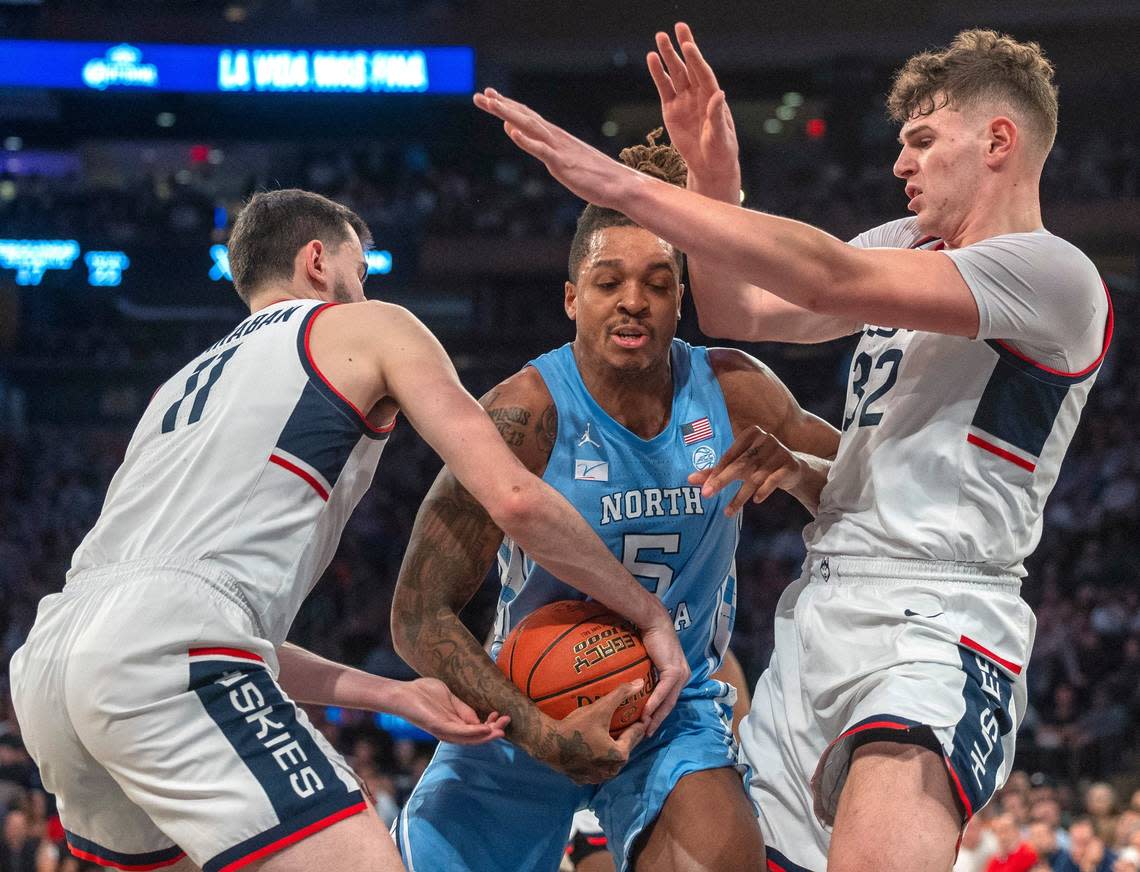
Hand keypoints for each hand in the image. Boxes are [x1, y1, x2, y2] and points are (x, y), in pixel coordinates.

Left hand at [392, 677, 509, 744]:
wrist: (403, 693)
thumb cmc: (423, 694)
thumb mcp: (450, 699)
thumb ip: (463, 709)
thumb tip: (480, 718)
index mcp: (454, 725)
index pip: (476, 730)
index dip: (491, 725)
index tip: (501, 715)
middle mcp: (450, 732)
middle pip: (476, 737)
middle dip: (493, 732)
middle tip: (506, 722)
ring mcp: (444, 731)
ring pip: (469, 739)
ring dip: (487, 736)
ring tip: (500, 730)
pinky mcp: (438, 727)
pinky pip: (458, 733)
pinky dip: (473, 733)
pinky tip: (485, 729)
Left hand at [473, 88, 637, 210]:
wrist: (620, 185)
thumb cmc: (594, 175)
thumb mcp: (560, 159)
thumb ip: (536, 144)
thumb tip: (513, 130)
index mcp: (555, 138)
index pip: (527, 117)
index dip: (507, 106)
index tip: (490, 96)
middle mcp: (555, 138)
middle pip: (524, 117)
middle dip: (501, 106)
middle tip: (479, 96)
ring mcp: (559, 150)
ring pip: (529, 128)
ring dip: (509, 115)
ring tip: (492, 104)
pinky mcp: (563, 164)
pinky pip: (542, 151)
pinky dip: (527, 140)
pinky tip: (512, 131)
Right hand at [539, 680, 647, 783]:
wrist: (547, 743)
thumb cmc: (576, 727)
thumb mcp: (600, 708)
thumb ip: (620, 694)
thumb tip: (639, 682)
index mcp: (619, 755)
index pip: (636, 736)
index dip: (640, 722)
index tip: (642, 713)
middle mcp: (610, 771)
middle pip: (625, 750)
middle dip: (627, 737)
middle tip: (627, 722)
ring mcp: (595, 777)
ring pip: (611, 762)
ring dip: (613, 750)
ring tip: (611, 735)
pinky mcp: (582, 779)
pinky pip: (596, 768)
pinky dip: (597, 760)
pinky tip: (594, 749)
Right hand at [637, 614, 688, 735]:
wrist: (654, 623)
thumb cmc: (650, 639)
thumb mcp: (652, 662)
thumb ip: (651, 675)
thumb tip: (638, 687)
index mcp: (680, 676)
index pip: (670, 700)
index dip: (660, 714)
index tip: (648, 725)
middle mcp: (683, 677)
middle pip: (671, 705)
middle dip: (659, 721)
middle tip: (646, 734)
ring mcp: (680, 675)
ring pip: (668, 702)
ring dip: (656, 717)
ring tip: (645, 728)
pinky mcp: (674, 671)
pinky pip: (663, 692)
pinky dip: (654, 703)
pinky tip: (645, 713)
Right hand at [647, 22, 739, 196]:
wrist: (709, 166)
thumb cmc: (721, 152)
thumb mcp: (721, 137)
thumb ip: (718, 116)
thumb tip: (719, 93)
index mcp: (713, 98)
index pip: (703, 74)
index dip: (696, 60)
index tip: (688, 45)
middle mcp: (698, 95)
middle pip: (690, 67)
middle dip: (684, 47)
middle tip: (678, 27)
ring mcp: (684, 101)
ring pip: (675, 74)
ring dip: (668, 56)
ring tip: (660, 37)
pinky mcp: (671, 110)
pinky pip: (664, 88)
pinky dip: (658, 74)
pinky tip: (652, 59)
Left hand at [690, 425, 802, 514]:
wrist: (793, 468)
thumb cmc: (760, 464)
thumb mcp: (739, 465)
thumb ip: (716, 471)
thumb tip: (690, 479)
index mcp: (750, 434)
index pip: (729, 455)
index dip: (716, 472)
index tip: (704, 488)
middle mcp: (765, 439)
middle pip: (740, 464)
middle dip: (722, 481)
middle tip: (707, 495)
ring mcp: (779, 451)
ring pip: (756, 475)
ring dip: (740, 495)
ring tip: (728, 511)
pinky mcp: (790, 464)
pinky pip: (774, 479)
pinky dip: (764, 490)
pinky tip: (755, 501)